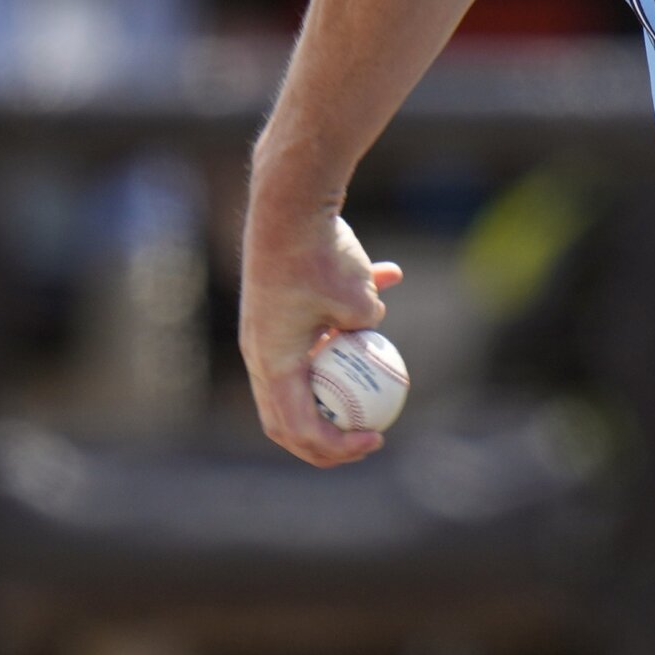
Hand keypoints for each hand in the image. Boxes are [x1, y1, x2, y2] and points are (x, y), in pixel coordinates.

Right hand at [238, 208, 401, 465]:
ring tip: (379, 384)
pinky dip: (349, 316)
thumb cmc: (318, 258)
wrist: (288, 207)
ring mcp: (270, 332)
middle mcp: (264, 354)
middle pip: (290, 415)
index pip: (297, 427)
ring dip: (338, 384)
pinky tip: (390, 276)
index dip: (334, 446)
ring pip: (305, 373)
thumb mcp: (356, 300)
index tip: (374, 442)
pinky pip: (318, 326)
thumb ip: (366, 324)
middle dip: (326, 437)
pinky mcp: (285, 306)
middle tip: (367, 438)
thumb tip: (373, 327)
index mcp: (273, 365)